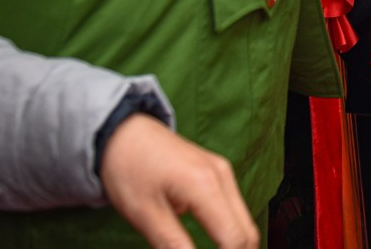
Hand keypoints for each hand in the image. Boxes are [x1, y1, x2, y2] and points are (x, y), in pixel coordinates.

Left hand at [99, 114, 256, 248]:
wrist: (123, 132)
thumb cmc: (128, 167)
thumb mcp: (143, 213)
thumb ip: (171, 244)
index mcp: (204, 185)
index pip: (233, 238)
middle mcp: (221, 176)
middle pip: (248, 232)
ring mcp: (223, 172)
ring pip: (244, 221)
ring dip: (233, 245)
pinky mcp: (218, 173)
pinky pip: (235, 209)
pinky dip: (229, 232)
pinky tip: (213, 245)